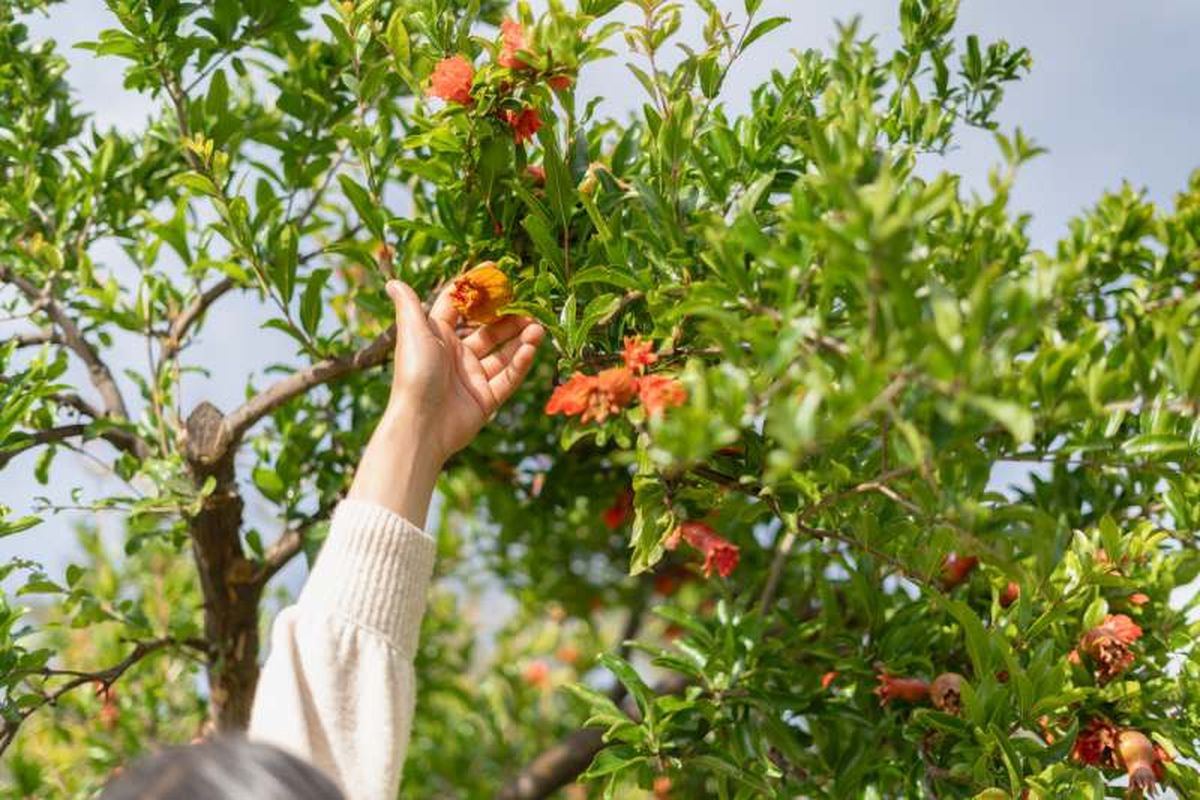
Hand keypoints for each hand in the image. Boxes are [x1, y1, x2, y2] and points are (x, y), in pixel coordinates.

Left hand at [385, 279, 543, 462]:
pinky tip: (531, 349)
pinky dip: (520, 363)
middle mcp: (456, 355)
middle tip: (529, 306)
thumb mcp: (412, 333)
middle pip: (488, 330)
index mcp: (438, 337)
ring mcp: (472, 377)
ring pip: (503, 353)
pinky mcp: (486, 399)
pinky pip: (508, 377)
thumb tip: (393, 282)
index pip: (460, 306)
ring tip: (538, 327)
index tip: (497, 270)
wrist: (420, 425)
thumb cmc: (414, 374)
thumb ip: (410, 305)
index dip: (477, 288)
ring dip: (521, 339)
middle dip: (509, 318)